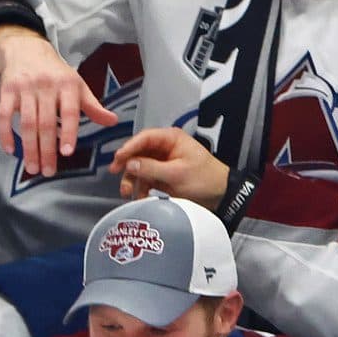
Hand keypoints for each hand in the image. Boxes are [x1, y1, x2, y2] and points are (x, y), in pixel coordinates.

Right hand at [0, 28, 117, 179]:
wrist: (27, 49)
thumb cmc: (56, 73)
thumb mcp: (77, 85)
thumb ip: (93, 106)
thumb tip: (113, 121)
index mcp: (67, 85)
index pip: (69, 112)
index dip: (68, 132)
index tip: (66, 152)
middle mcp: (46, 85)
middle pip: (45, 123)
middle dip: (46, 150)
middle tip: (47, 171)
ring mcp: (25, 88)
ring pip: (26, 122)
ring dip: (29, 148)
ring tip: (33, 167)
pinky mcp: (7, 90)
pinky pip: (3, 115)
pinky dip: (5, 134)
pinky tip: (10, 150)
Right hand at [110, 126, 228, 204]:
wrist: (221, 196)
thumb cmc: (204, 179)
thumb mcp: (177, 174)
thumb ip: (151, 168)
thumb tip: (129, 164)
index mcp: (171, 139)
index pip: (144, 138)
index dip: (129, 147)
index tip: (117, 159)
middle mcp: (165, 148)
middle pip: (139, 153)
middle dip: (128, 165)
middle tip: (116, 175)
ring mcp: (163, 163)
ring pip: (140, 168)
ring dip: (133, 180)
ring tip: (128, 193)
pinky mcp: (163, 177)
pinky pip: (146, 180)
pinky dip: (141, 188)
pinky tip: (139, 198)